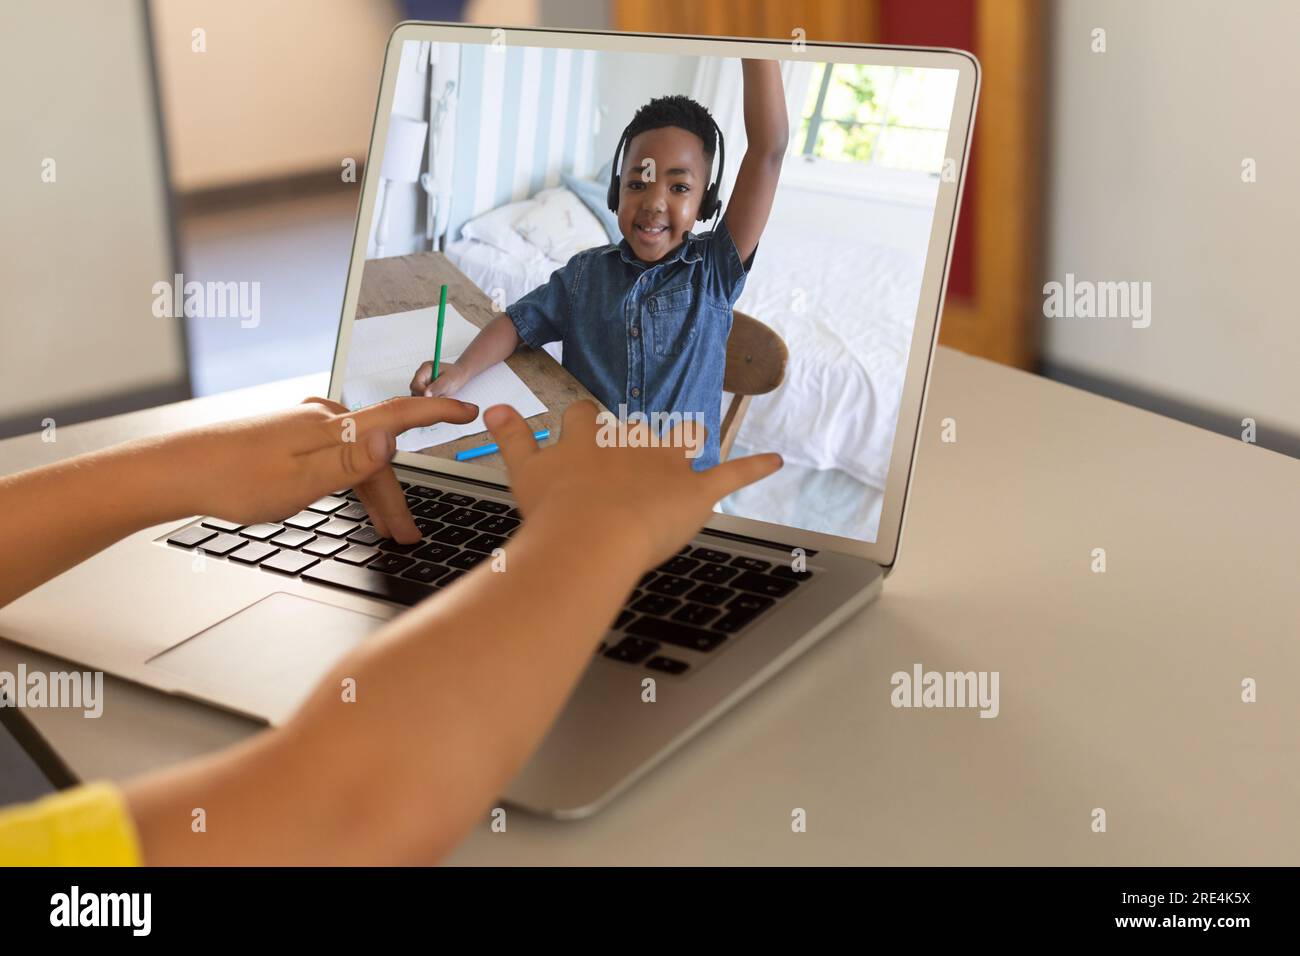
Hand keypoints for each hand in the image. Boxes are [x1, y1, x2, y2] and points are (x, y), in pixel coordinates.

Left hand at [174, 395, 477, 542]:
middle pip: (377, 454)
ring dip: (373, 496)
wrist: (176, 472)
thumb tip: (393, 440)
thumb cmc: (233, 481)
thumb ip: (351, 464)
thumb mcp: (300, 483)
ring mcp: (304, 426)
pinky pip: (335, 459)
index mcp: (331, 427)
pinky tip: (344, 503)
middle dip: (397, 496)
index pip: (399, 414)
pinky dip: (349, 483)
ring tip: (382, 534)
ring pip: (356, 460)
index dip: (439, 412)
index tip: (469, 410)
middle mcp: (322, 418)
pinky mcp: (288, 437)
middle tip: (408, 535)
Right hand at [410, 360, 468, 397]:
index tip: (431, 398)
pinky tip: (441, 399)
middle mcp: (421, 377)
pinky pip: (424, 401)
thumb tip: (426, 394)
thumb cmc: (456, 374)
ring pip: (419, 398)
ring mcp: (422, 384)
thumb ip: (438, 386)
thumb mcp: (449, 380)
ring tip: (443, 397)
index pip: (415, 384)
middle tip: (439, 399)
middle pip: (415, 392)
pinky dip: (432, 403)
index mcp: (425, 369)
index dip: (421, 393)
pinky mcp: (425, 392)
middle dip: (426, 398)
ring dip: (430, 401)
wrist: (460, 375)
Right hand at [483, 401, 781, 567]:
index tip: (578, 434)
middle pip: (636, 426)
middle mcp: (630, 440)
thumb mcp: (522, 471)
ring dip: (688, 440)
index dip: (583, 426)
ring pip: (684, 438)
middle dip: (635, 438)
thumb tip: (494, 408)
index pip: (586, 417)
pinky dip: (755, 467)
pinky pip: (732, 473)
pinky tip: (776, 461)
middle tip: (628, 463)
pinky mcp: (696, 488)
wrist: (589, 536)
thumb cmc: (553, 512)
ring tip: (691, 441)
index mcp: (587, 436)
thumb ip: (511, 437)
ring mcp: (666, 462)